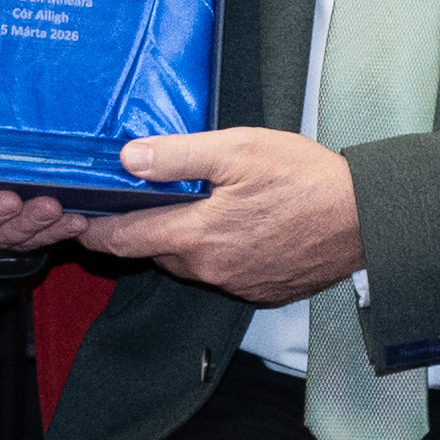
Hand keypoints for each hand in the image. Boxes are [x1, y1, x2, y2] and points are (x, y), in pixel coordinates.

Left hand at [90, 123, 368, 306]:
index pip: (125, 240)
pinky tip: (237, 226)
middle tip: (138, 199)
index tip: (73, 221)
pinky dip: (217, 253)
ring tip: (193, 207)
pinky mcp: (261, 289)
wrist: (366, 219)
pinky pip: (223, 273)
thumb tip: (129, 159)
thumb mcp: (239, 149)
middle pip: (156, 252)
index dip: (94, 230)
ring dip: (182, 240)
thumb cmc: (307, 179)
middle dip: (143, 229)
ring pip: (190, 263)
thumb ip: (179, 155)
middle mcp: (211, 269)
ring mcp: (238, 283)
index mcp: (198, 236)